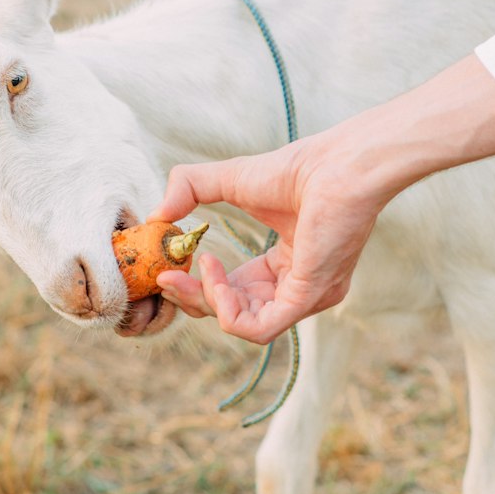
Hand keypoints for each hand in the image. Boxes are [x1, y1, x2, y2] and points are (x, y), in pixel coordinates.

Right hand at [148, 54, 494, 344]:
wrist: (339, 165)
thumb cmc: (299, 168)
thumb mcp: (229, 178)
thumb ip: (190, 189)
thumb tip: (156, 215)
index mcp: (286, 267)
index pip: (236, 295)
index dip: (198, 287)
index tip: (167, 270)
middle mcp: (298, 289)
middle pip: (234, 315)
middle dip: (194, 298)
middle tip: (167, 276)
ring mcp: (305, 298)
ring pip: (242, 326)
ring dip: (208, 299)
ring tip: (201, 264)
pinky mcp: (306, 299)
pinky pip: (256, 328)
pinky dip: (225, 306)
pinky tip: (213, 272)